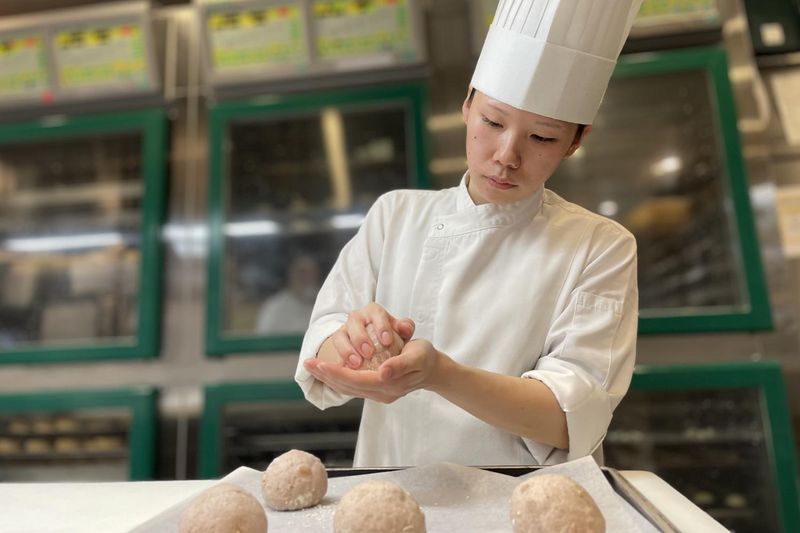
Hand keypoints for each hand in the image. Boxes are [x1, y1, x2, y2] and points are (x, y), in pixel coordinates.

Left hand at [303, 339, 445, 402]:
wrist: (435, 370)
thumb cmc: (426, 358)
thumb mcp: (418, 355)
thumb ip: (400, 364)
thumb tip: (382, 372)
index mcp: (389, 384)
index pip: (356, 379)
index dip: (336, 372)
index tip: (320, 363)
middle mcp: (381, 393)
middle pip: (347, 386)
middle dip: (326, 375)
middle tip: (307, 363)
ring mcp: (379, 394)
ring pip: (348, 388)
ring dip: (329, 378)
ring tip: (313, 368)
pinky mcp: (377, 391)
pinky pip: (353, 387)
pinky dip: (338, 380)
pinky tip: (328, 373)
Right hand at [330, 303, 414, 368]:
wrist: (380, 346)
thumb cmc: (392, 337)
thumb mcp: (402, 332)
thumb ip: (405, 328)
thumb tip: (405, 329)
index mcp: (373, 311)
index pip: (376, 313)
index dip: (381, 326)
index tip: (387, 341)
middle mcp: (356, 319)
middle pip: (353, 322)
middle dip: (360, 338)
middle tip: (369, 353)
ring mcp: (345, 332)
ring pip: (340, 337)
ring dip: (346, 350)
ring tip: (356, 364)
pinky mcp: (338, 348)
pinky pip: (334, 353)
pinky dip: (338, 363)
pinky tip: (344, 373)